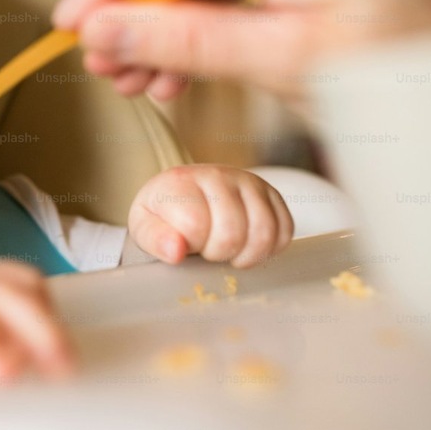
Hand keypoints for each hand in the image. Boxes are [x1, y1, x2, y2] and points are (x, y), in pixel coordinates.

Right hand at [52, 0, 430, 102]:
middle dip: (132, 8)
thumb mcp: (282, 62)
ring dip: (160, 12)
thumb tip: (97, 32)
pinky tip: (176, 57)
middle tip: (105, 67)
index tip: (65, 26)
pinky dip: (196, 2)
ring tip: (138, 76)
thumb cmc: (402, 67)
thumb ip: (182, 42)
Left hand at [128, 165, 292, 267]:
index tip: (185, 242)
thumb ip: (155, 239)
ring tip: (229, 254)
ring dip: (247, 255)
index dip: (192, 246)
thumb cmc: (164, 216)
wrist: (184, 195)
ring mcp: (248, 181)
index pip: (195, 225)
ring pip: (264, 231)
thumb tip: (176, 251)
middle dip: (219, 253)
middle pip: (232, 231)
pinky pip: (285, 229)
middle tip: (207, 250)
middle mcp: (217, 174)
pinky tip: (250, 248)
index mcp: (181, 181)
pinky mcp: (271, 193)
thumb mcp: (144, 228)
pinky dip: (271, 249)